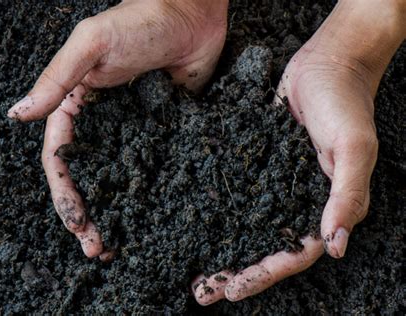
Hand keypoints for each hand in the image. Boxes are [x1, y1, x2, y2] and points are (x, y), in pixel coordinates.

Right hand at [7, 0, 227, 257]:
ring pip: (119, 180)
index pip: (62, 160)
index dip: (66, 195)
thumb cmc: (140, 20)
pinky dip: (149, 195)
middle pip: (89, 178)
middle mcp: (103, 124)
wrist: (193, 14)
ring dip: (117, 213)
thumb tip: (16, 115)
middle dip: (88, 215)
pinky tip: (154, 218)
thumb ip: (56, 80)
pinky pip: (153, 168)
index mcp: (77, 106)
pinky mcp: (163, 132)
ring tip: (121, 248)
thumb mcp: (91, 44)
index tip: (77, 225)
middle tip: (98, 250)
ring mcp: (134, 131)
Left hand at [192, 0, 404, 304]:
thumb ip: (348, 194)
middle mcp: (298, 202)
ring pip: (248, 227)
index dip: (265, 274)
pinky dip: (219, 213)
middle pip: (266, 248)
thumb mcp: (355, 147)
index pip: (295, 254)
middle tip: (202, 293)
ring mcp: (276, 184)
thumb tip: (336, 245)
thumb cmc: (345, 102)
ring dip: (224, 250)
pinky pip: (238, 195)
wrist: (325, 63)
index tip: (233, 289)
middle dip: (237, 273)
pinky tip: (195, 222)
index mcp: (326, 207)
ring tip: (194, 270)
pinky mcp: (258, 164)